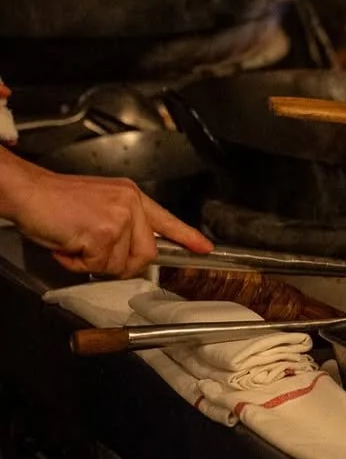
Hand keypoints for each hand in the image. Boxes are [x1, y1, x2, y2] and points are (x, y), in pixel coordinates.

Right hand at [1, 157, 213, 277]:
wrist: (28, 192)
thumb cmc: (54, 201)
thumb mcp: (98, 205)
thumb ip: (119, 225)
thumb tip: (126, 252)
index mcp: (130, 196)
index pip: (166, 219)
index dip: (187, 236)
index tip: (204, 248)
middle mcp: (130, 205)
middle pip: (145, 254)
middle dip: (119, 264)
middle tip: (92, 253)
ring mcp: (118, 219)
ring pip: (118, 264)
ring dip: (92, 262)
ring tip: (74, 241)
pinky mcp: (103, 233)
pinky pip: (96, 266)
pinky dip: (76, 263)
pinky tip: (67, 244)